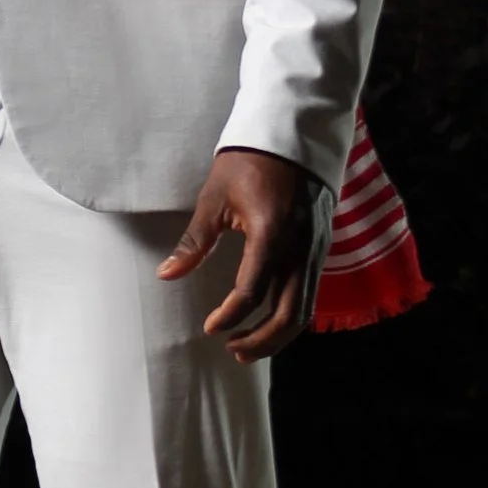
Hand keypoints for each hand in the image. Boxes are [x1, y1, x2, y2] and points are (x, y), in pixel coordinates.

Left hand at [157, 148, 321, 360]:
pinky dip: (290, 315)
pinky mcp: (321, 249)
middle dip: (261, 340)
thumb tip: (166, 275)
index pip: (251, 292)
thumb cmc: (248, 163)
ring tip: (248, 346)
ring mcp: (316, 250)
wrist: (292, 136)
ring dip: (278, 335)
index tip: (210, 327)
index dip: (229, 316)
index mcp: (271, 234)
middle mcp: (300, 248)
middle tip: (232, 351)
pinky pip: (310, 294)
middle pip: (288, 313)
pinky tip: (267, 321)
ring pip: (305, 309)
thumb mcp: (214, 198)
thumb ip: (194, 242)